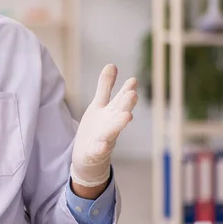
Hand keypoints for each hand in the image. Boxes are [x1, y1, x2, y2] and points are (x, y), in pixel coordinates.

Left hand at [71, 64, 137, 187]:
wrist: (89, 159)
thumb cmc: (98, 128)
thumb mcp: (100, 105)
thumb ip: (105, 87)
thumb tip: (112, 64)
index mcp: (111, 113)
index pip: (120, 99)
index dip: (126, 90)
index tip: (132, 80)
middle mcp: (111, 125)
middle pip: (120, 113)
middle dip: (126, 104)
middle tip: (133, 94)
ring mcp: (105, 139)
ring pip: (113, 131)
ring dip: (119, 124)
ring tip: (127, 116)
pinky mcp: (95, 152)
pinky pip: (99, 150)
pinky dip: (101, 148)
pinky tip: (102, 144)